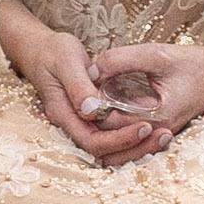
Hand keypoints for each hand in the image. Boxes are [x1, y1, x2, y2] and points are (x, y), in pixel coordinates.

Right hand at [5, 12, 165, 166]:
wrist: (40, 50)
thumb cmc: (52, 52)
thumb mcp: (66, 61)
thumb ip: (78, 86)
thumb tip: (92, 110)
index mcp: (64, 114)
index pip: (93, 142)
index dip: (120, 139)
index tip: (145, 125)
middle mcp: (72, 124)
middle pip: (104, 153)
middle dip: (135, 148)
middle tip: (163, 135)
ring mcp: (81, 123)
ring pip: (110, 149)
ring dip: (137, 147)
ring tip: (163, 135)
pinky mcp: (90, 119)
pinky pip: (112, 136)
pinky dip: (132, 138)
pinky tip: (151, 127)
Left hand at [92, 26, 203, 146]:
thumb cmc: (190, 63)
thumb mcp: (154, 55)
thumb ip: (120, 60)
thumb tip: (89, 70)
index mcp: (156, 118)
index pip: (109, 123)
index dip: (91, 105)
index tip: (83, 83)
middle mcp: (156, 134)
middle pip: (109, 139)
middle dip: (92, 120)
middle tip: (82, 93)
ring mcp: (157, 137)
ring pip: (117, 151)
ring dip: (101, 131)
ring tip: (92, 104)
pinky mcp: (156, 134)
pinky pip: (128, 145)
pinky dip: (113, 135)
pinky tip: (104, 113)